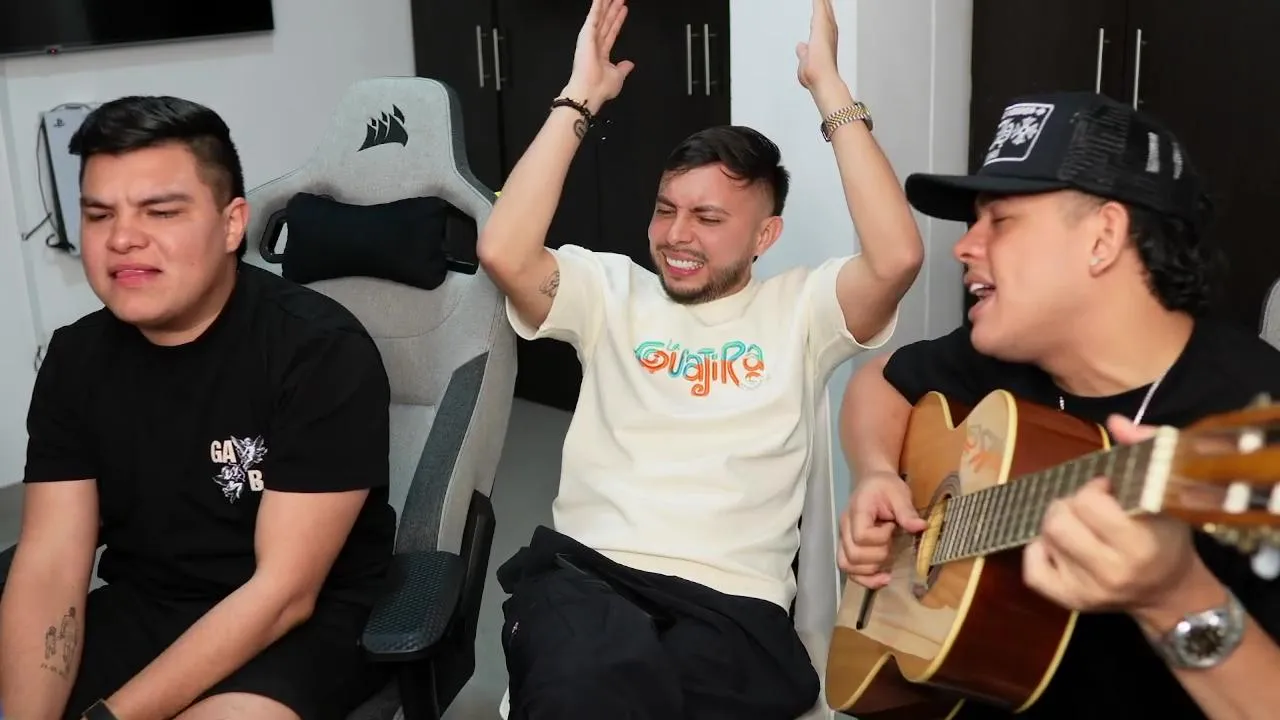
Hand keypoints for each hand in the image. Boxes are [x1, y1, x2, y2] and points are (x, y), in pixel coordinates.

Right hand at [564, 0, 634, 111]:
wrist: (589, 91)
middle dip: (613, 8)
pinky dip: (597, 6)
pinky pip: (593, 16)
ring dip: (605, 4)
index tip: (623, 10)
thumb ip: (623, 68)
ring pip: (600, 16)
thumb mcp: (617, 77)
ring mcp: (590, 38)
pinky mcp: (586, 34)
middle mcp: (595, 44)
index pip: (611, 33)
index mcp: (601, 54)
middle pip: (607, 21)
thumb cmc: (601, 88)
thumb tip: (629, 64)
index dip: (618, 21)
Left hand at [796, 0, 841, 90]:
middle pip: (826, 12)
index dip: (822, 13)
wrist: (823, 80)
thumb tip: (800, 46)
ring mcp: (826, 27)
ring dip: (823, 0)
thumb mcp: (805, 61)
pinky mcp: (821, 23)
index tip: (821, 5)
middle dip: (824, 3)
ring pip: (825, 7)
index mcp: (824, 41)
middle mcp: (828, 33)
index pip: (821, 23)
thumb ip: (803, 52)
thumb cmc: (816, 75)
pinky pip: (819, 5)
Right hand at [839, 470, 928, 588]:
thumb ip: (906, 511)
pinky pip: (848, 569)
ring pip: (847, 565)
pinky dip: (865, 579)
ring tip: (886, 561)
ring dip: (870, 570)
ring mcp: (843, 539)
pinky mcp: (848, 548)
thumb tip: (921, 527)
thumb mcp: (899, 493)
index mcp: (856, 512)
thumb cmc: (885, 487)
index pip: (861, 536)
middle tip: (890, 542)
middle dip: (878, 555)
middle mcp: (844, 528)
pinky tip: (882, 578)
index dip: (880, 538)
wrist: (873, 484)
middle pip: (854, 555)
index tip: (892, 527)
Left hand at [1023, 415, 1195, 612]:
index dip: (1094, 488)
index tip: (1108, 489)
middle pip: (1059, 520)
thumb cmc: (1166, 539)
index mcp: (1139, 544)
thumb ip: (1145, 451)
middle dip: (1070, 503)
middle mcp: (1111, 571)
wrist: (1169, 594)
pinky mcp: (1069, 601)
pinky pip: (1033, 569)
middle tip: (1089, 506)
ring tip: (1078, 524)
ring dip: (1056, 522)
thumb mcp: (1166, 495)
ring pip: (1045, 538)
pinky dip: (1039, 551)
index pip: (1089, 502)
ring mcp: (1087, 590)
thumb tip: (1116, 421)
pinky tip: (1060, 546)